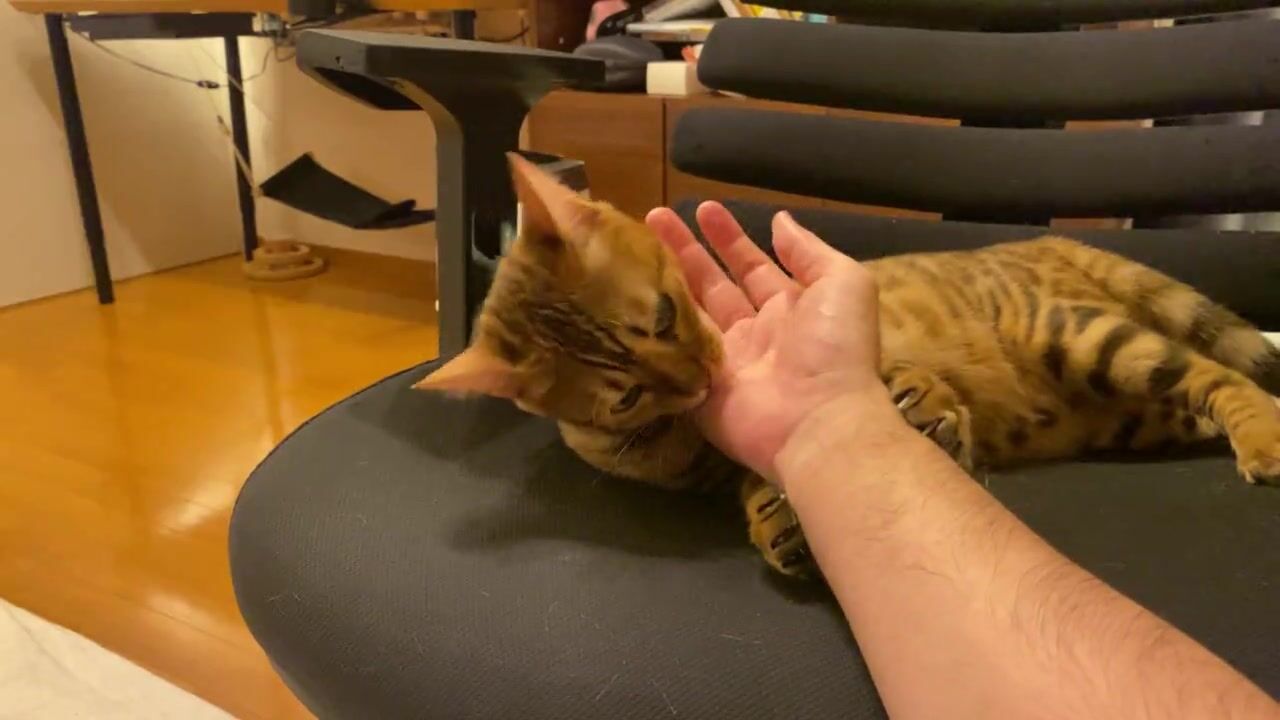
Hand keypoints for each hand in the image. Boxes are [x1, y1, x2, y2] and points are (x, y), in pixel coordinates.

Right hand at [646, 202, 894, 482]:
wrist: (816, 421)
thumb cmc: (835, 347)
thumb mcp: (842, 283)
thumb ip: (809, 251)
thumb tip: (779, 220)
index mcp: (790, 307)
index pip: (751, 264)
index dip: (728, 236)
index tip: (702, 208)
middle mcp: (755, 332)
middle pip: (714, 283)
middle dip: (687, 250)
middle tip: (655, 217)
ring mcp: (724, 361)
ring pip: (689, 312)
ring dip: (665, 280)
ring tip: (633, 246)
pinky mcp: (698, 388)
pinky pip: (673, 353)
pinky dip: (654, 328)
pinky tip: (627, 299)